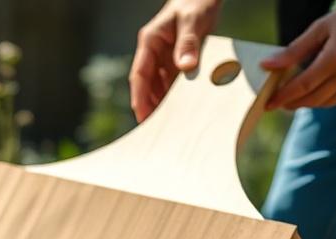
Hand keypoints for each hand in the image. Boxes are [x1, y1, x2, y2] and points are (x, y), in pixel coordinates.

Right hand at [129, 0, 222, 121]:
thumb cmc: (197, 3)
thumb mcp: (193, 21)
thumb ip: (188, 43)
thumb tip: (185, 67)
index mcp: (149, 42)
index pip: (139, 74)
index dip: (139, 96)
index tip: (142, 115)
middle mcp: (153, 53)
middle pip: (146, 85)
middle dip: (148, 106)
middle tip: (154, 129)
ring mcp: (164, 58)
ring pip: (158, 86)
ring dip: (162, 104)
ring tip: (169, 124)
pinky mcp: (177, 62)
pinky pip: (173, 83)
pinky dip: (175, 97)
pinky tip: (182, 111)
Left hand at [263, 0, 335, 109]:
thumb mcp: (321, 28)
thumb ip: (294, 50)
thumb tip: (266, 65)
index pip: (302, 86)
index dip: (283, 97)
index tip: (268, 104)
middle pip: (313, 99)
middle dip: (293, 103)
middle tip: (279, 101)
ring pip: (328, 103)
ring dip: (310, 102)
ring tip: (299, 95)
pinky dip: (331, 100)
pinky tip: (325, 89)